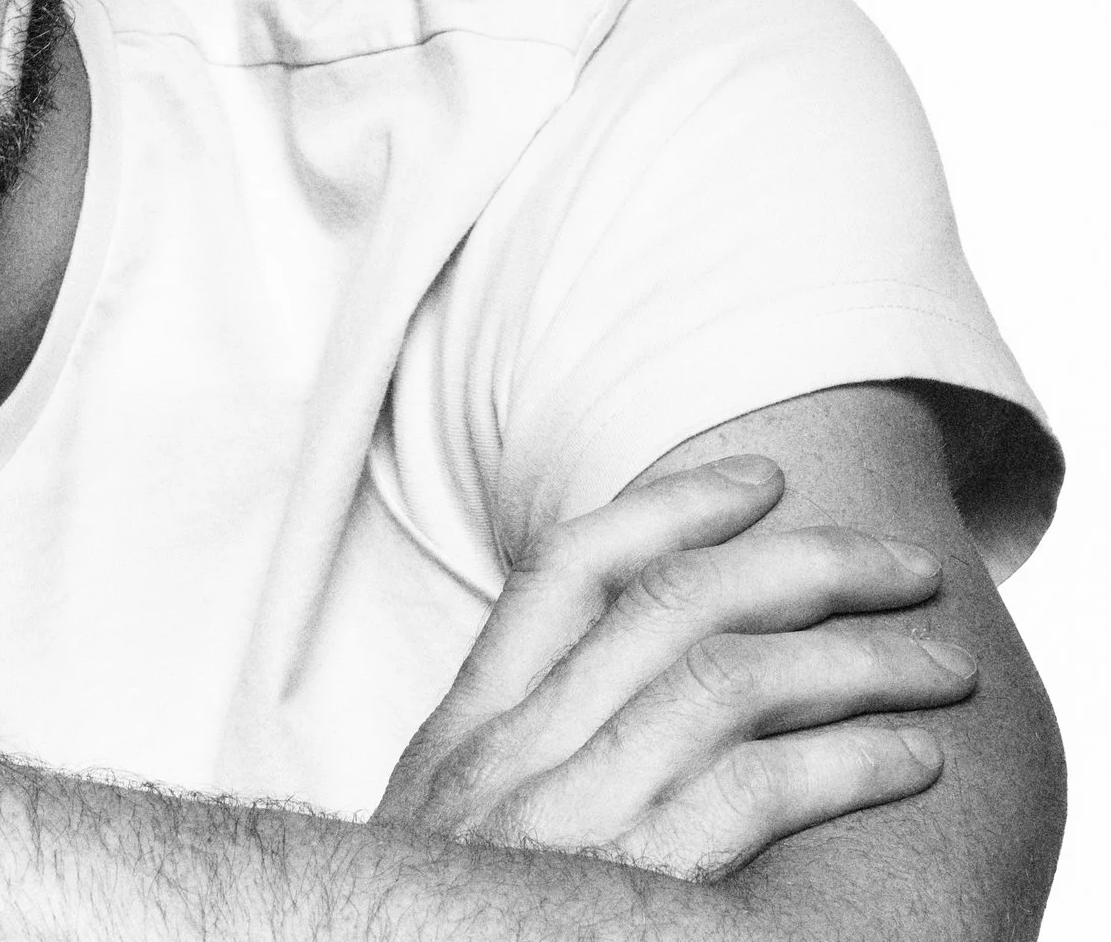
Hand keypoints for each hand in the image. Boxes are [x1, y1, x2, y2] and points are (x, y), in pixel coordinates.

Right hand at [375, 454, 976, 880]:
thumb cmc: (440, 929)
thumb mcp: (445, 834)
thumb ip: (513, 762)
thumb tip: (614, 692)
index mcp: (464, 736)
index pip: (564, 574)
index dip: (668, 510)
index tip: (759, 480)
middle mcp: (510, 760)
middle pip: (668, 609)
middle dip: (803, 565)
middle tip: (901, 565)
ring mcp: (564, 824)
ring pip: (725, 683)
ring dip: (856, 662)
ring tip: (938, 667)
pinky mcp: (631, 892)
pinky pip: (754, 794)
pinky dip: (847, 761)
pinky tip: (909, 757)